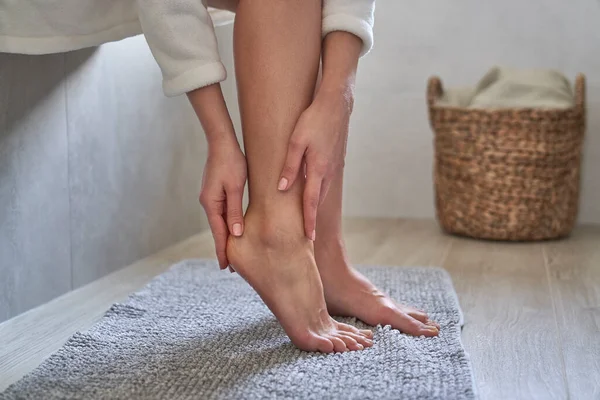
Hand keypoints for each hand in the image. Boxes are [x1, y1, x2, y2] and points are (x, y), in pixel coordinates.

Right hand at [199, 139, 246, 268]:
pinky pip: (220, 213)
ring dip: (225, 237)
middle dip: (223, 248)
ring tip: (231, 252)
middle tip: (229, 268)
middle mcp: (207, 202)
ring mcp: (209, 197)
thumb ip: (235, 211)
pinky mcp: (214, 192)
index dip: (222, 250)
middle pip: (217, 230)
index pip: (218, 233)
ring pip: (219, 222)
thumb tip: (236, 233)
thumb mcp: (236, 187)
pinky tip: (231, 230)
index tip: (225, 268)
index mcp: (211, 203)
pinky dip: (226, 224)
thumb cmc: (232, 162)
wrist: (222, 142)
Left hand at [278, 89, 352, 239]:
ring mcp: (332, 166)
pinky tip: (311, 193)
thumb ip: (289, 166)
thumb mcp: (296, 141)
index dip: (309, 221)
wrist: (336, 104)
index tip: (308, 238)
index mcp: (318, 169)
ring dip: (314, 206)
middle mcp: (327, 171)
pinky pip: (324, 181)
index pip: (311, 202)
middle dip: (312, 218)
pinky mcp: (333, 160)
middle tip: (306, 236)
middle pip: (318, 201)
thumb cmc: (313, 120)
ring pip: (321, 191)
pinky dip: (318, 192)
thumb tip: (281, 187)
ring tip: (307, 219)